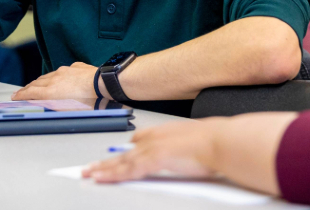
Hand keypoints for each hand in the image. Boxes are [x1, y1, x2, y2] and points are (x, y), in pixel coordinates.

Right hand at [11, 62, 99, 99]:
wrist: (102, 83)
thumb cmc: (88, 101)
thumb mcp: (67, 110)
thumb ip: (52, 106)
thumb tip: (43, 106)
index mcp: (51, 91)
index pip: (31, 92)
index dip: (21, 95)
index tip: (15, 96)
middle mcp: (55, 79)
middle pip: (36, 83)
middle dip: (27, 88)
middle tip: (21, 92)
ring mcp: (64, 71)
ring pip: (48, 76)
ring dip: (40, 81)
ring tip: (36, 85)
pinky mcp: (75, 67)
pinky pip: (62, 71)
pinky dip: (56, 76)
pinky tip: (58, 78)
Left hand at [82, 120, 224, 181]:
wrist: (220, 141)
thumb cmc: (217, 143)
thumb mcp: (200, 141)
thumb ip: (189, 147)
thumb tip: (191, 153)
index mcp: (166, 133)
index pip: (140, 140)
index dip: (127, 149)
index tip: (118, 154)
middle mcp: (156, 138)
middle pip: (126, 152)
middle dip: (107, 161)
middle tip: (92, 167)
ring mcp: (153, 149)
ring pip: (122, 161)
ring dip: (104, 168)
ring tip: (89, 173)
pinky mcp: (152, 159)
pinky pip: (128, 170)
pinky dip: (113, 174)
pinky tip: (102, 178)